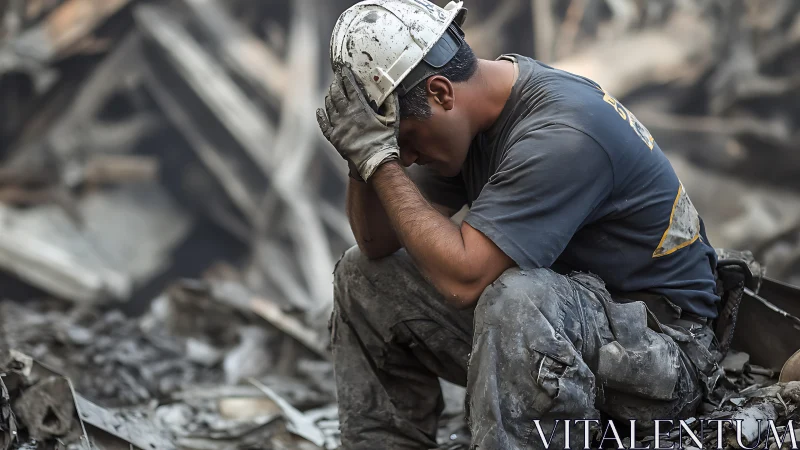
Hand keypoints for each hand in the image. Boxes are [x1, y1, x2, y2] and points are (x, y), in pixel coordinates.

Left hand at [317, 67, 399, 181]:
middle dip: (336, 84)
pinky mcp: (334, 137)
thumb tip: (390, 89)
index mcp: (360, 108)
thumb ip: (390, 102)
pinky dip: (321, 116)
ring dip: (329, 97)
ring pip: (329, 107)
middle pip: (337, 94)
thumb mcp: (392, 118)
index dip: (346, 76)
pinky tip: (320, 111)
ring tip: (330, 91)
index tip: (343, 69)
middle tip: (336, 78)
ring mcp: (338, 126)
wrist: (375, 161)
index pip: (350, 87)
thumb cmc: (385, 140)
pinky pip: (324, 124)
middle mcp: (346, 115)